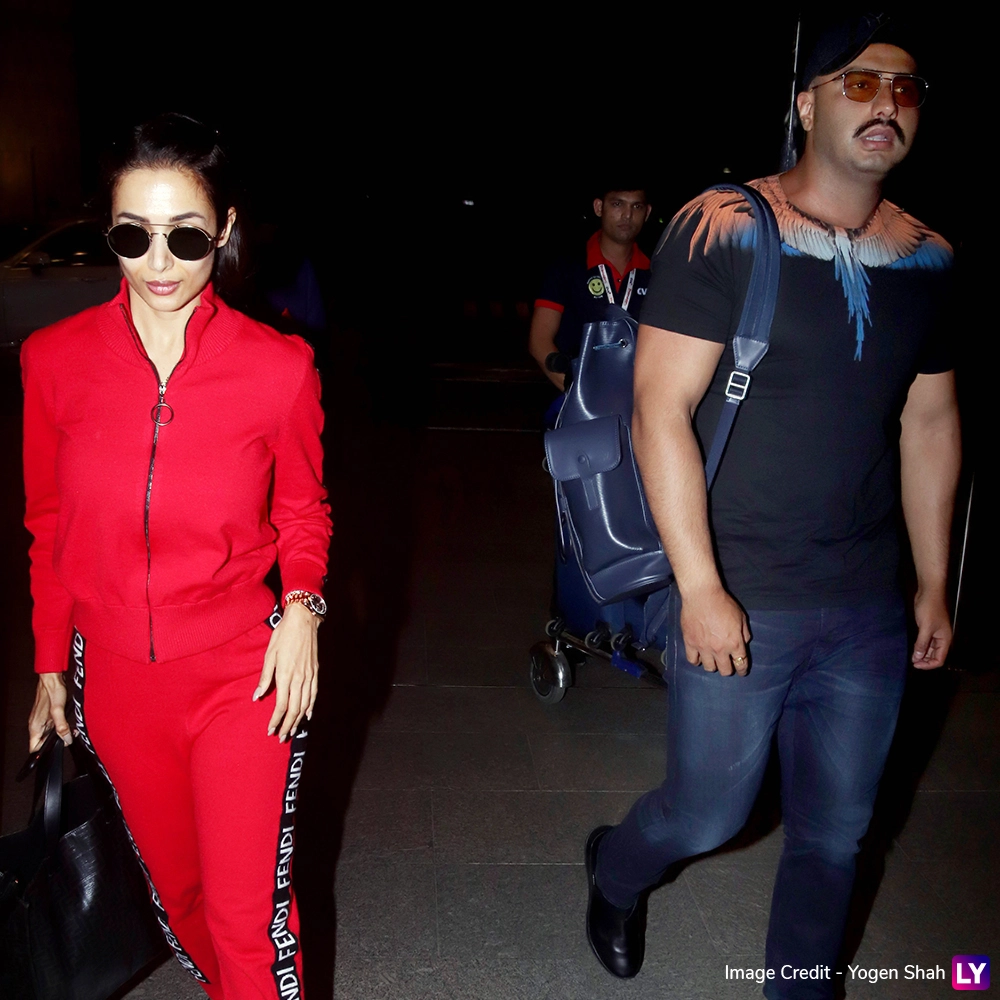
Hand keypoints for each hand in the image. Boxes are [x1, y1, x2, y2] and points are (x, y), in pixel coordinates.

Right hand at [27, 672, 72, 750]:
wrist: (53, 678)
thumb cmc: (52, 691)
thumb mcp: (58, 710)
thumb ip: (62, 726)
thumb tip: (66, 739)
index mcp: (35, 726)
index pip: (34, 747)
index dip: (44, 751)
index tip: (56, 749)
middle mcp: (36, 725)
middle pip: (44, 742)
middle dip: (56, 742)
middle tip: (69, 737)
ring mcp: (42, 720)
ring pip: (50, 735)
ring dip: (60, 734)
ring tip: (71, 731)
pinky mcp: (48, 715)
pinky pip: (54, 726)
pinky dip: (61, 727)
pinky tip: (69, 724)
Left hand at [253, 603, 318, 740]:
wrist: (303, 620)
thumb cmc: (283, 635)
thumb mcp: (269, 654)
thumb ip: (265, 677)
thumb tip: (257, 696)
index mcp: (286, 674)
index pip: (281, 705)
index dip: (276, 720)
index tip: (270, 730)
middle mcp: (299, 678)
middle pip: (294, 709)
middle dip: (288, 724)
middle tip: (281, 736)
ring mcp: (309, 675)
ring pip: (305, 704)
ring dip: (299, 719)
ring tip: (293, 729)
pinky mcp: (315, 671)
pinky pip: (314, 694)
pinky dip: (311, 706)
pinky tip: (308, 714)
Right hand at [679, 585, 750, 675]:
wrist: (702, 596)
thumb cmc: (723, 604)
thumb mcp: (741, 617)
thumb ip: (744, 633)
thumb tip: (743, 643)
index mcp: (734, 643)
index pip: (741, 664)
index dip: (742, 670)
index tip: (741, 671)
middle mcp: (720, 650)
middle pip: (725, 670)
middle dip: (728, 669)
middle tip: (726, 664)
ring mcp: (704, 648)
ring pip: (709, 668)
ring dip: (713, 665)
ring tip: (712, 660)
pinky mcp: (690, 643)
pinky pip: (692, 660)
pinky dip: (697, 660)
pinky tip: (699, 656)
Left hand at [911, 590, 951, 669]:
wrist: (929, 592)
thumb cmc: (929, 609)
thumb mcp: (925, 627)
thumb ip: (922, 643)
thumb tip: (917, 657)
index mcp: (945, 640)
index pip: (939, 659)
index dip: (928, 664)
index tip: (916, 664)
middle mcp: (941, 639)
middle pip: (935, 655)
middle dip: (925, 660)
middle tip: (912, 662)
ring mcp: (935, 633)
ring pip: (930, 649)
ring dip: (922, 654)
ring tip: (912, 658)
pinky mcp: (928, 628)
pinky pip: (926, 642)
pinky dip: (920, 646)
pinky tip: (913, 649)